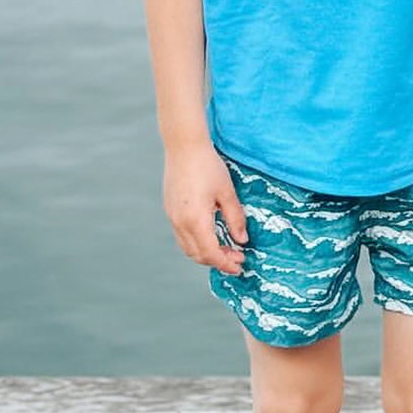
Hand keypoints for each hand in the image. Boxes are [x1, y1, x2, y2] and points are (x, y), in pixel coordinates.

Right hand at [163, 144, 247, 274]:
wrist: (184, 147)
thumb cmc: (207, 166)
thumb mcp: (227, 193)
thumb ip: (235, 219)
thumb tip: (242, 239)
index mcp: (196, 220)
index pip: (210, 253)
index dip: (225, 263)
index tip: (239, 266)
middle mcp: (180, 223)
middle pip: (198, 255)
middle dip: (217, 261)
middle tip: (236, 257)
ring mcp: (172, 217)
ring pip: (188, 247)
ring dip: (206, 253)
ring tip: (225, 248)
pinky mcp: (170, 210)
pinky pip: (182, 236)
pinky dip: (196, 242)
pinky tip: (210, 235)